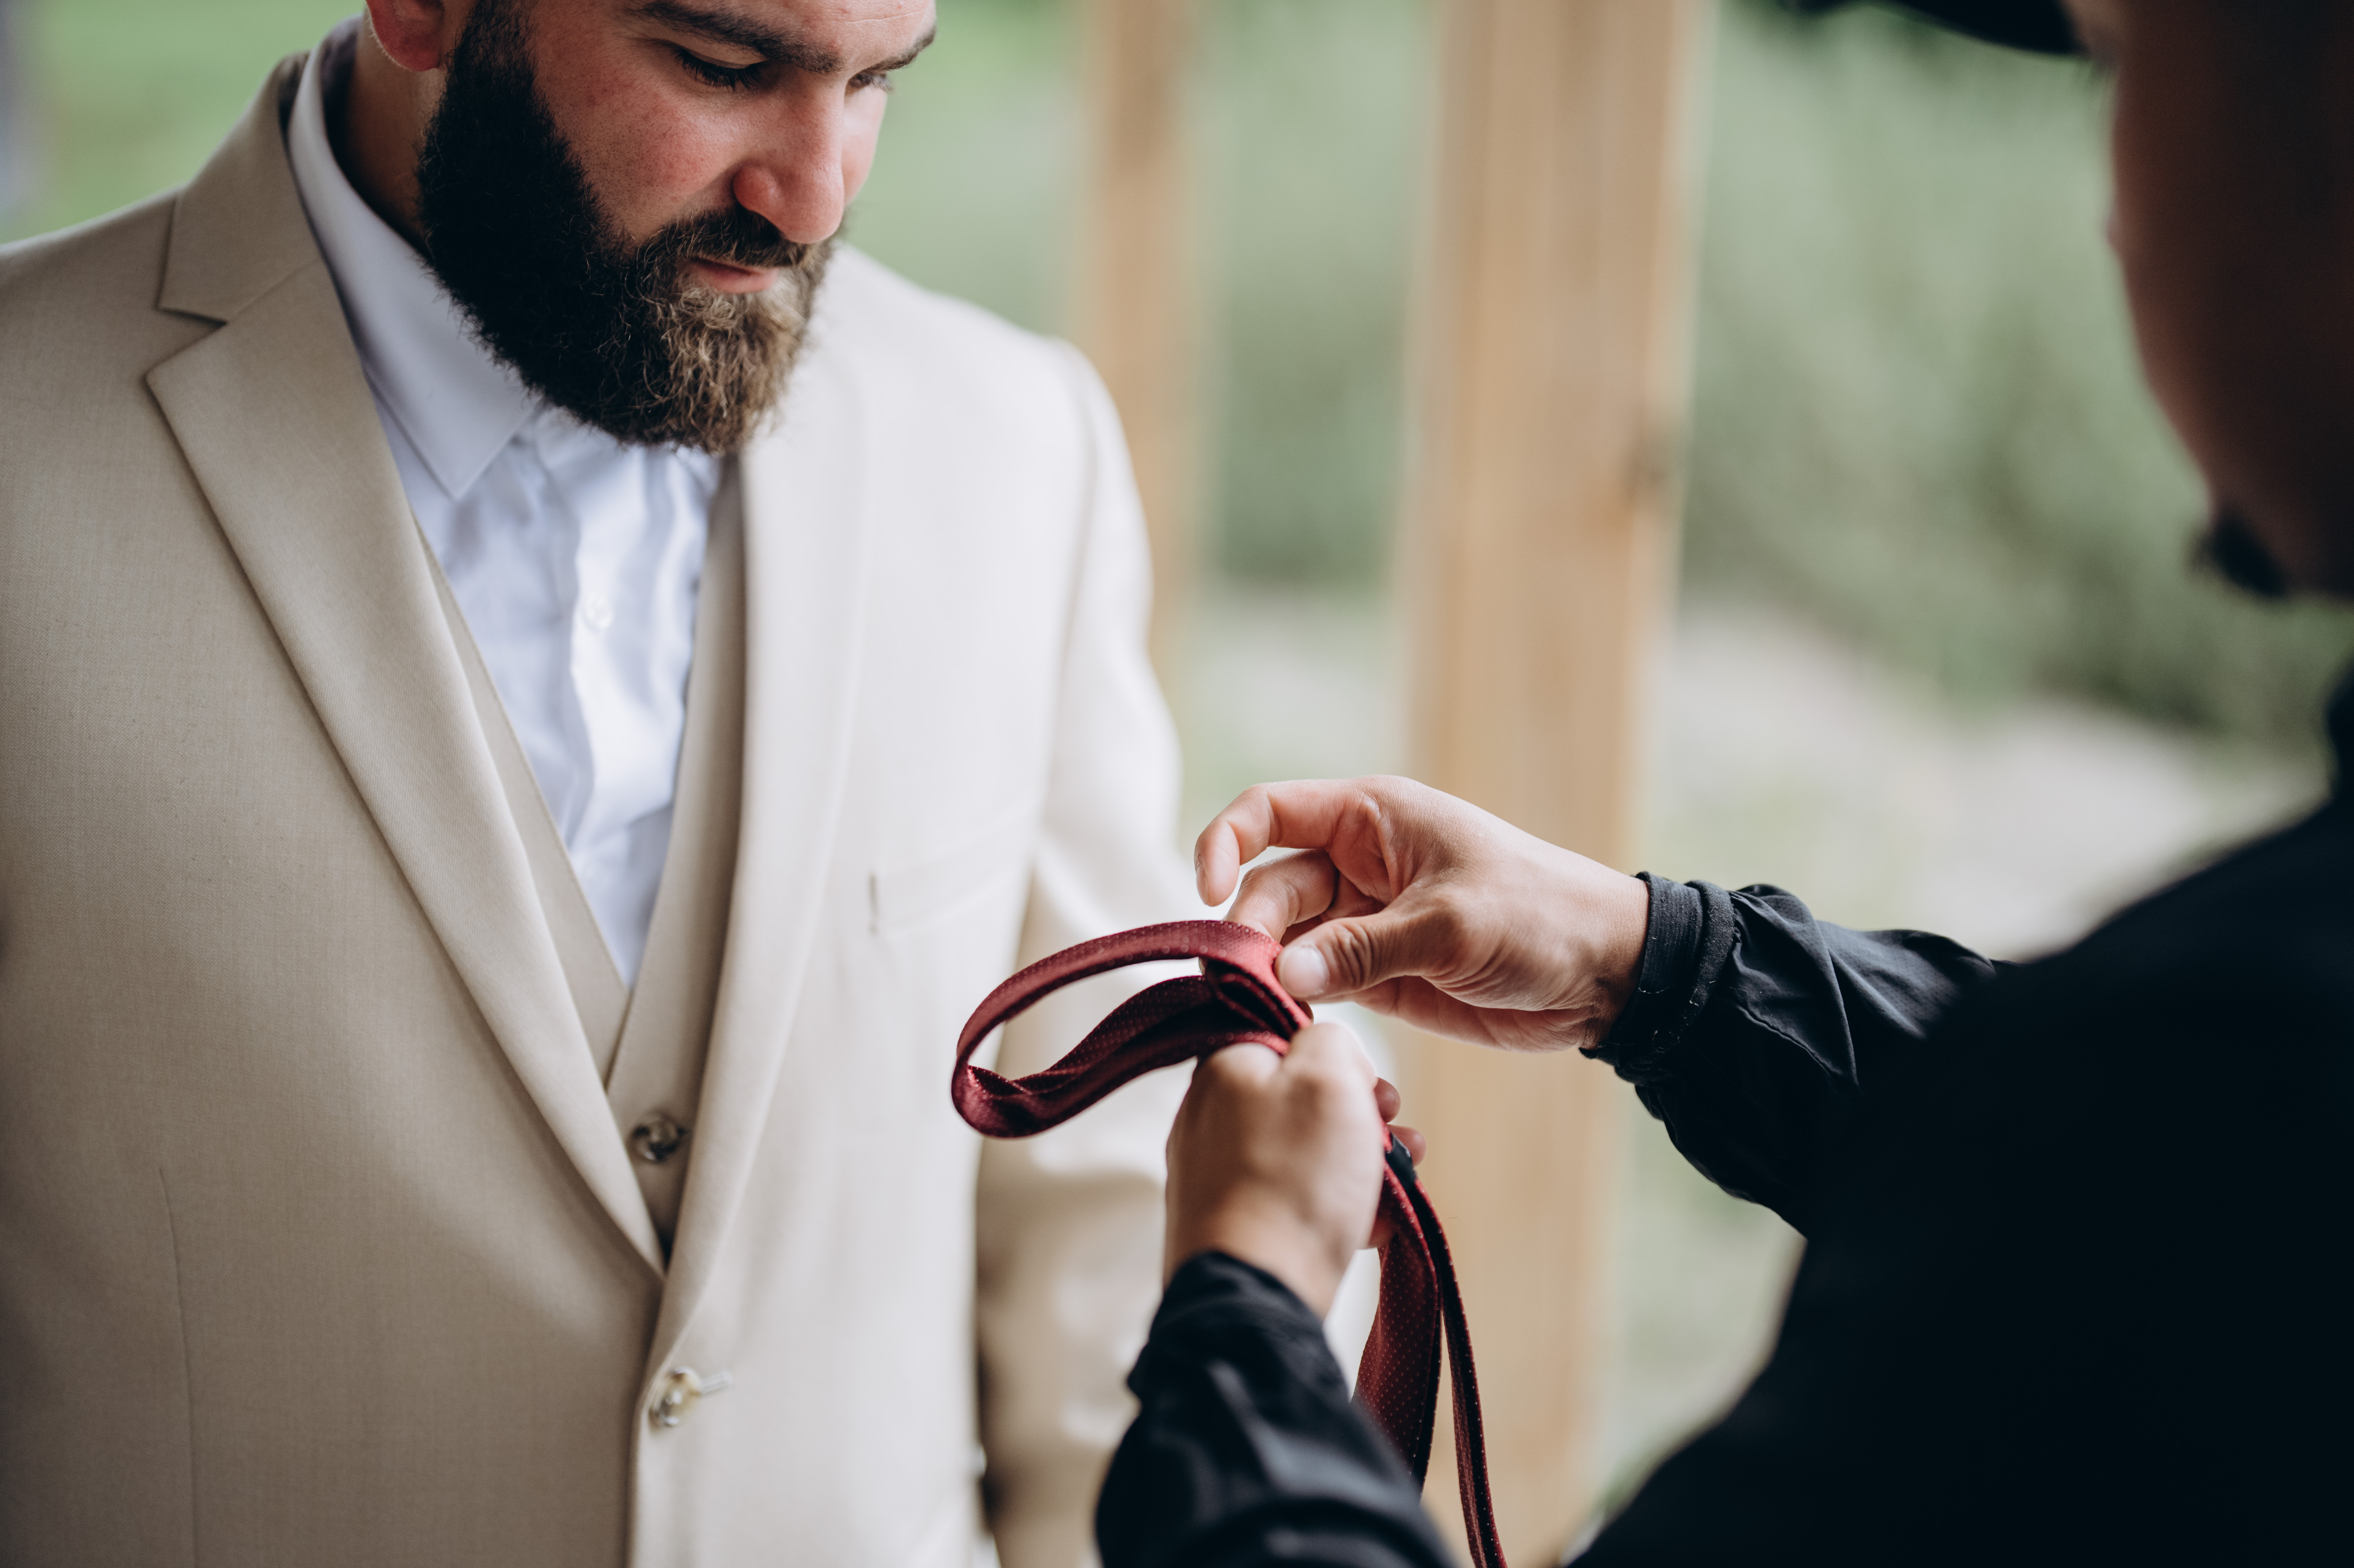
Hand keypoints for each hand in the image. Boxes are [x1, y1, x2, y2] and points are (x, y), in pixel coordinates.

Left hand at [1163, 1022, 1422, 1316]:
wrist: (1258, 1293)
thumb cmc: (1294, 1180)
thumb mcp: (1329, 1077)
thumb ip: (1330, 1040)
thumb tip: (1329, 1051)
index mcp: (1224, 1068)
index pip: (1284, 1034)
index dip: (1337, 1054)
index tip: (1369, 1081)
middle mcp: (1209, 1117)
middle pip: (1298, 1097)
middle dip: (1358, 1112)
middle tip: (1393, 1129)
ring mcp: (1216, 1175)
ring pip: (1302, 1151)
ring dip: (1358, 1160)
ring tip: (1401, 1176)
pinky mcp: (1231, 1224)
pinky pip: (1292, 1200)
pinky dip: (1334, 1206)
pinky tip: (1372, 1223)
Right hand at [1195, 776, 1650, 1053]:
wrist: (1606, 973)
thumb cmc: (1539, 918)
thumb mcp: (1450, 926)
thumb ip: (1362, 951)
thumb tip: (1283, 975)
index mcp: (1371, 819)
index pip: (1269, 812)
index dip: (1225, 843)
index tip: (1207, 894)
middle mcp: (1357, 863)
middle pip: (1270, 888)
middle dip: (1254, 931)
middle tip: (1250, 983)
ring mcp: (1364, 921)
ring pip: (1287, 942)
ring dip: (1272, 974)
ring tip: (1267, 1013)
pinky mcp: (1376, 974)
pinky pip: (1317, 984)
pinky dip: (1299, 1006)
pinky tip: (1292, 1030)